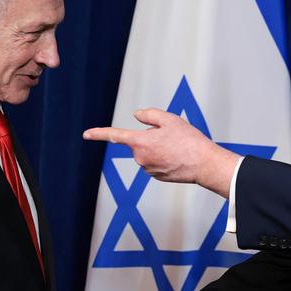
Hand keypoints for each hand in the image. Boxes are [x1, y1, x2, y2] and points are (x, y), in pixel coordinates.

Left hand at [83, 108, 239, 197]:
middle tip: (172, 136)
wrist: (204, 164)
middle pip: (139, 141)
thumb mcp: (170, 119)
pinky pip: (155, 162)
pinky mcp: (157, 176)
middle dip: (151, 136)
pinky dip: (164, 157)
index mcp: (141, 142)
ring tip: (178, 147)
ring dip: (159, 147)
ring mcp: (148, 169)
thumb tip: (137, 115)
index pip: (115, 135)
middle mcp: (140, 158)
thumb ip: (150, 115)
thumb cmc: (189, 141)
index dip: (99, 133)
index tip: (86, 134)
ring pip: (148, 152)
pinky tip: (178, 157)